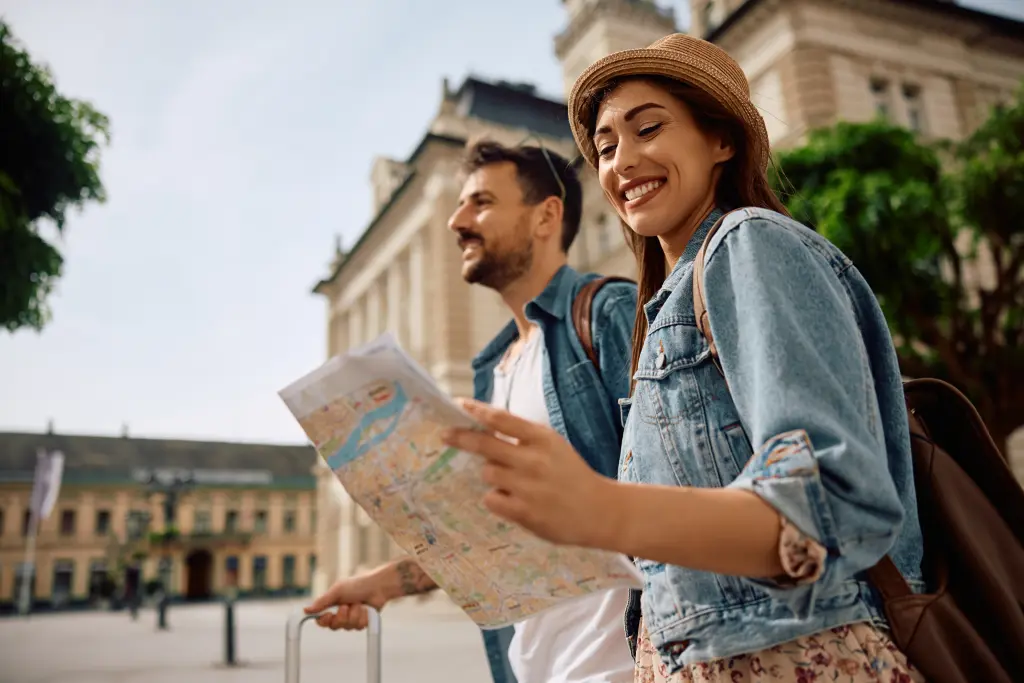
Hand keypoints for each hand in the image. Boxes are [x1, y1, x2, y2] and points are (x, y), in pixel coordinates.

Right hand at [303, 569, 389, 630]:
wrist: (378, 587)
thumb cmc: (357, 585)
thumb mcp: (337, 591)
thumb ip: (322, 601)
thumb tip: (305, 610)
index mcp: (332, 605)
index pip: (322, 621)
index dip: (324, 621)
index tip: (328, 615)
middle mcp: (341, 613)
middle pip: (335, 626)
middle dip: (342, 617)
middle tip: (347, 606)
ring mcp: (352, 618)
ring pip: (348, 627)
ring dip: (354, 615)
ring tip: (359, 604)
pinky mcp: (363, 622)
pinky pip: (360, 626)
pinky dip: (363, 617)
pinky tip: (367, 608)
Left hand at [442, 398, 615, 547]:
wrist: (599, 511)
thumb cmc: (571, 474)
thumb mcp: (553, 446)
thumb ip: (524, 437)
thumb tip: (484, 427)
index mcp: (543, 439)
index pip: (502, 419)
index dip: (477, 411)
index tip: (459, 404)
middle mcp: (533, 460)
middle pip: (485, 444)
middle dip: (461, 437)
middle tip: (444, 433)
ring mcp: (528, 487)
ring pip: (488, 473)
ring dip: (493, 474)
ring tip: (515, 482)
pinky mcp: (524, 512)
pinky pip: (491, 499)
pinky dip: (497, 498)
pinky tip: (515, 500)